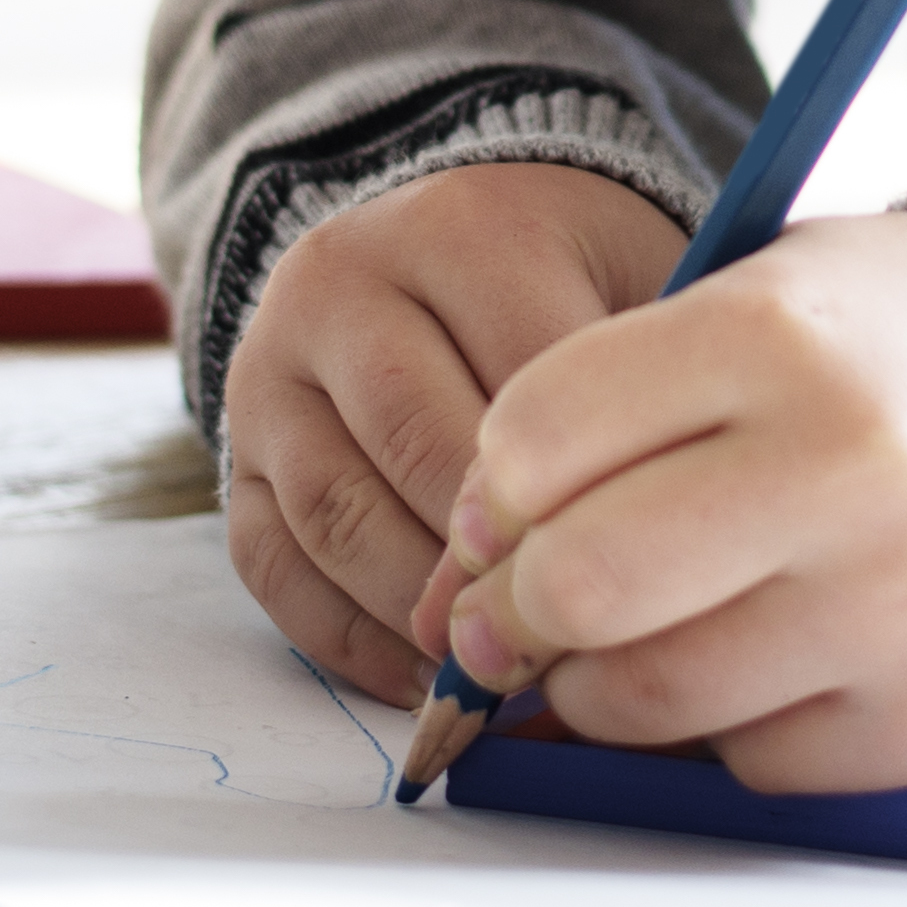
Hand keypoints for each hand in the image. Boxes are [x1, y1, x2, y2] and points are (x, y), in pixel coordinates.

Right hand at [220, 162, 683, 704]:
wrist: (441, 248)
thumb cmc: (567, 281)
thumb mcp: (629, 276)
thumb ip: (655, 380)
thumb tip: (672, 531)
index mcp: (459, 228)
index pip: (526, 373)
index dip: (584, 484)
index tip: (639, 564)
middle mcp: (343, 283)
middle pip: (416, 442)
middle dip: (495, 560)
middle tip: (567, 637)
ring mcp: (272, 370)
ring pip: (337, 512)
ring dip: (417, 610)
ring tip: (498, 667)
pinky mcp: (234, 452)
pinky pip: (272, 563)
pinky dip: (345, 638)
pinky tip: (419, 677)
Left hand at [419, 210, 906, 791]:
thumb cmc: (883, 350)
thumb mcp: (750, 305)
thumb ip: (601, 418)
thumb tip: (460, 597)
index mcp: (784, 339)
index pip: (535, 443)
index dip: (491, 489)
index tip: (508, 503)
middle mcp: (852, 473)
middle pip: (578, 585)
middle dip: (514, 606)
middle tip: (522, 600)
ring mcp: (900, 608)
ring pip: (645, 698)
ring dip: (601, 680)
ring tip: (643, 626)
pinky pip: (746, 762)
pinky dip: (724, 723)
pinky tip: (768, 649)